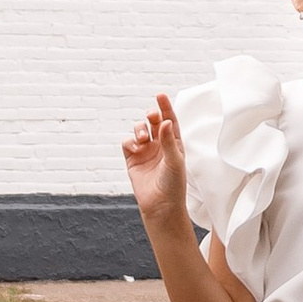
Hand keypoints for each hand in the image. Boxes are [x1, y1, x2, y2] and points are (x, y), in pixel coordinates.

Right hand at [121, 96, 191, 239]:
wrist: (160, 206)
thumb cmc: (173, 184)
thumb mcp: (175, 161)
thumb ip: (169, 141)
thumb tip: (166, 121)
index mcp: (174, 143)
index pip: (169, 120)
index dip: (165, 107)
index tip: (160, 95)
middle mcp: (159, 145)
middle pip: (153, 122)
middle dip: (151, 115)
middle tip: (151, 116)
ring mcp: (145, 152)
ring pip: (139, 130)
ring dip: (139, 129)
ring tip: (143, 139)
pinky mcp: (132, 160)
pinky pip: (127, 143)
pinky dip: (129, 142)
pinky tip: (135, 148)